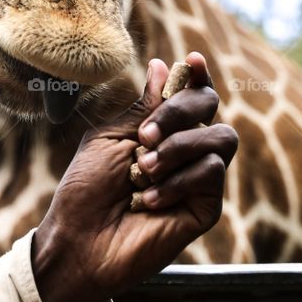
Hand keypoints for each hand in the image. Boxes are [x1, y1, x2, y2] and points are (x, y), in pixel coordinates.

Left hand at [31, 52, 236, 301]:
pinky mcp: (206, 207)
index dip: (197, 75)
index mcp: (159, 129)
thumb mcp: (110, 138)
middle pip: (210, 107)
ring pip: (220, 138)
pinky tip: (150, 199)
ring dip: (179, 147)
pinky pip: (212, 173)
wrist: (81, 241)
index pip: (190, 94)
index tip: (192, 61)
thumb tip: (163, 65)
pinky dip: (178, 180)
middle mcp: (184, 149)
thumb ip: (143, 109)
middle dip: (179, 111)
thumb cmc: (87, 189)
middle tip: (145, 135)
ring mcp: (198, 178)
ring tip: (143, 170)